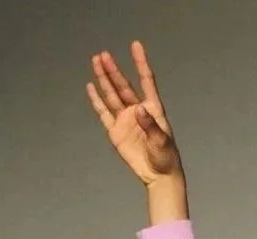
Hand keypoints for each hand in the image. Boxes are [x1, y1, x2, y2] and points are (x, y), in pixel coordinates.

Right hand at [87, 42, 182, 186]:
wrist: (158, 175)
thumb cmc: (166, 157)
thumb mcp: (162, 141)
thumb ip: (150, 125)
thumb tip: (138, 110)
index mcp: (152, 108)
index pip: (146, 80)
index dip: (140, 63)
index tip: (135, 45)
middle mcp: (137, 110)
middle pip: (123, 86)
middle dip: (114, 70)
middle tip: (103, 55)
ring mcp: (125, 120)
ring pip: (112, 96)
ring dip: (104, 80)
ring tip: (96, 62)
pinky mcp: (116, 133)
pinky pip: (104, 113)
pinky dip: (97, 101)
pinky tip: (91, 88)